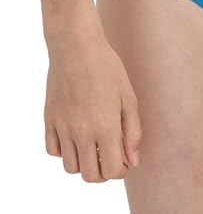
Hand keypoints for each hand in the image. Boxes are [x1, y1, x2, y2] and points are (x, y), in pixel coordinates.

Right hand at [44, 21, 141, 182]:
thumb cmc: (108, 69)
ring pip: (70, 167)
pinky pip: (53, 150)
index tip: (125, 161)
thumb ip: (132, 131)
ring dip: (84, 163)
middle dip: (104, 173)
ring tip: (95, 145)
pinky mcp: (49, 119)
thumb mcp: (129, 97)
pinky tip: (77, 135)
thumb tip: (133, 159)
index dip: (121, 170)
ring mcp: (62, 127)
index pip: (111, 171)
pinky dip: (65, 151)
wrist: (77, 48)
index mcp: (105, 127)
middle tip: (112, 156)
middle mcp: (81, 132)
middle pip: (90, 176)